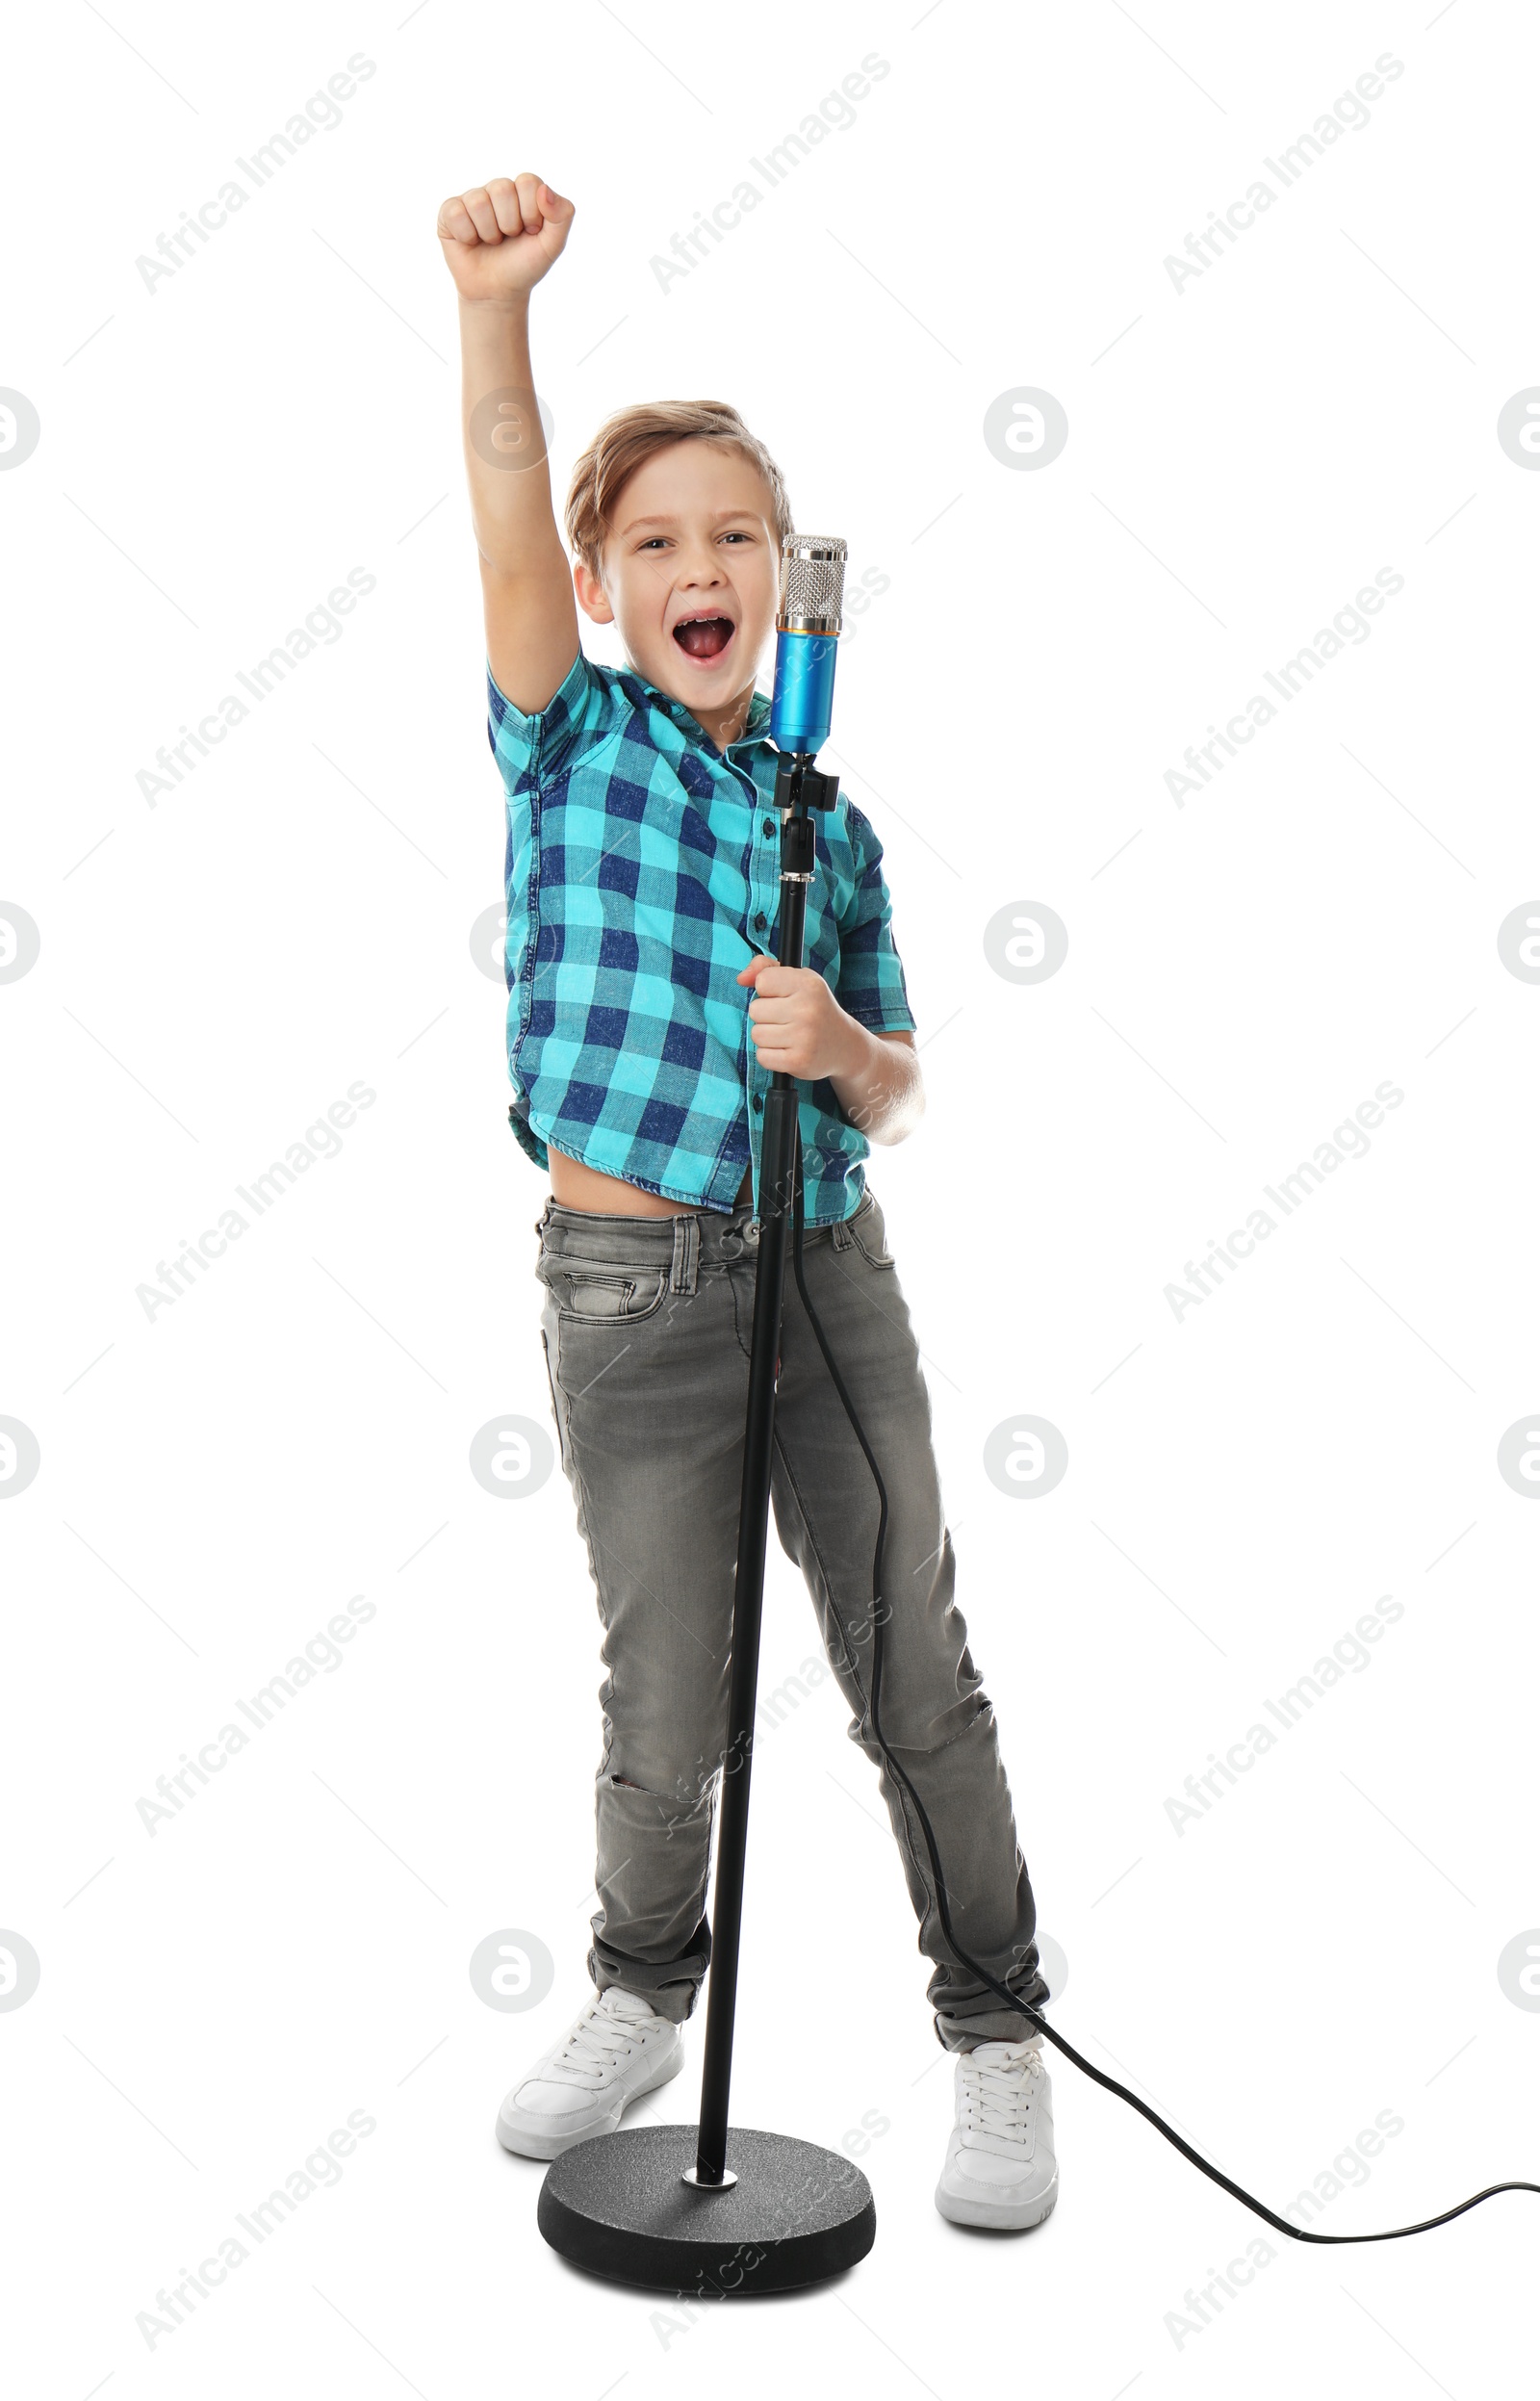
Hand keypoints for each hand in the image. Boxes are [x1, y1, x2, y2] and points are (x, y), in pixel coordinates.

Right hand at [436, 174, 574, 302]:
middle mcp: (497, 190)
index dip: (531, 213)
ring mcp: (472, 199)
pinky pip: (456, 213)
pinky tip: (471, 242)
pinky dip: (467, 235)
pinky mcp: (450, 212)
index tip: (531, 232)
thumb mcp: (553, 245)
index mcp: (523, 191)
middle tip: (509, 238)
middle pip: (502, 189)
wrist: (498, 292)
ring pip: (479, 201)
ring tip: (492, 242)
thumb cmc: (524, 265)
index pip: (528, 182)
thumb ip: (563, 215)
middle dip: (509, 224)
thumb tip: (544, 190)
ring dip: (489, 232)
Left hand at [737, 955, 863, 1081]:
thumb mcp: (798, 979)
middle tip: (787, 1019)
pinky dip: (770, 1055)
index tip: (783, 997)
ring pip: (757, 1034)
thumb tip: (741, 979)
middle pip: (755, 1010)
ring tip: (788, 1035)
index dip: (767, 990)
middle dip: (766, 1016)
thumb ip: (766, 969)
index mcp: (808, 984)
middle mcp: (808, 1009)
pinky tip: (788, 1050)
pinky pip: (762, 1056)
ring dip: (767, 1037)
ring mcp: (804, 1037)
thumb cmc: (814, 1007)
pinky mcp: (798, 1061)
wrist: (844, 1044)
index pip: (763, 980)